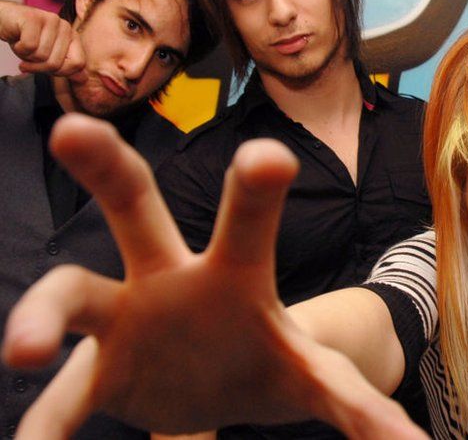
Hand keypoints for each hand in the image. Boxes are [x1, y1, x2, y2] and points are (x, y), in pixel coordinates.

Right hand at [0, 0, 85, 77]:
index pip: (78, 63)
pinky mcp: (33, 18)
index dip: (60, 72)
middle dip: (39, 66)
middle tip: (29, 57)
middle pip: (57, 63)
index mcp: (73, 36)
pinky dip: (19, 49)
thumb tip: (83, 79)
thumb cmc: (25, 39)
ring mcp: (51, 20)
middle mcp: (65, 26)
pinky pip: (29, 47)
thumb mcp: (47, 56)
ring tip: (24, 46)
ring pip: (42, 56)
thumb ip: (65, 66)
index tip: (46, 69)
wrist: (3, 20)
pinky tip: (17, 40)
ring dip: (27, 57)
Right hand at [1, 114, 426, 438]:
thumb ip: (359, 406)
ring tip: (25, 350)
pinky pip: (66, 393)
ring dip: (45, 314)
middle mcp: (171, 276)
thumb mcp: (315, 377)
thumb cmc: (269, 357)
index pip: (248, 220)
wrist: (219, 383)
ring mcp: (125, 316)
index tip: (269, 156)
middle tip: (74, 131)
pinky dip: (47, 422)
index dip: (256, 188)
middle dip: (107, 168)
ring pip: (75, 292)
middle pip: (134, 207)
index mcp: (236, 270)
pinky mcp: (100, 370)